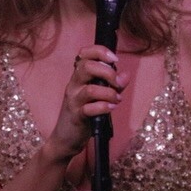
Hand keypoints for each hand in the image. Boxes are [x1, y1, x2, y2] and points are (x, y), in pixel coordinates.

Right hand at [49, 46, 126, 163]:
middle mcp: (74, 85)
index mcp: (78, 77)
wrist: (66, 138)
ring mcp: (73, 101)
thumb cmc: (84, 114)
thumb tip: (125, 75)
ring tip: (117, 99)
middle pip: (87, 67)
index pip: (84, 54)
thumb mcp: (99, 96)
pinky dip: (104, 107)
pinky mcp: (76, 116)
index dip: (100, 51)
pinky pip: (89, 109)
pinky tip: (111, 108)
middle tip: (118, 84)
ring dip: (109, 93)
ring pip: (90, 89)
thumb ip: (113, 85)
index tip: (115, 59)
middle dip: (108, 72)